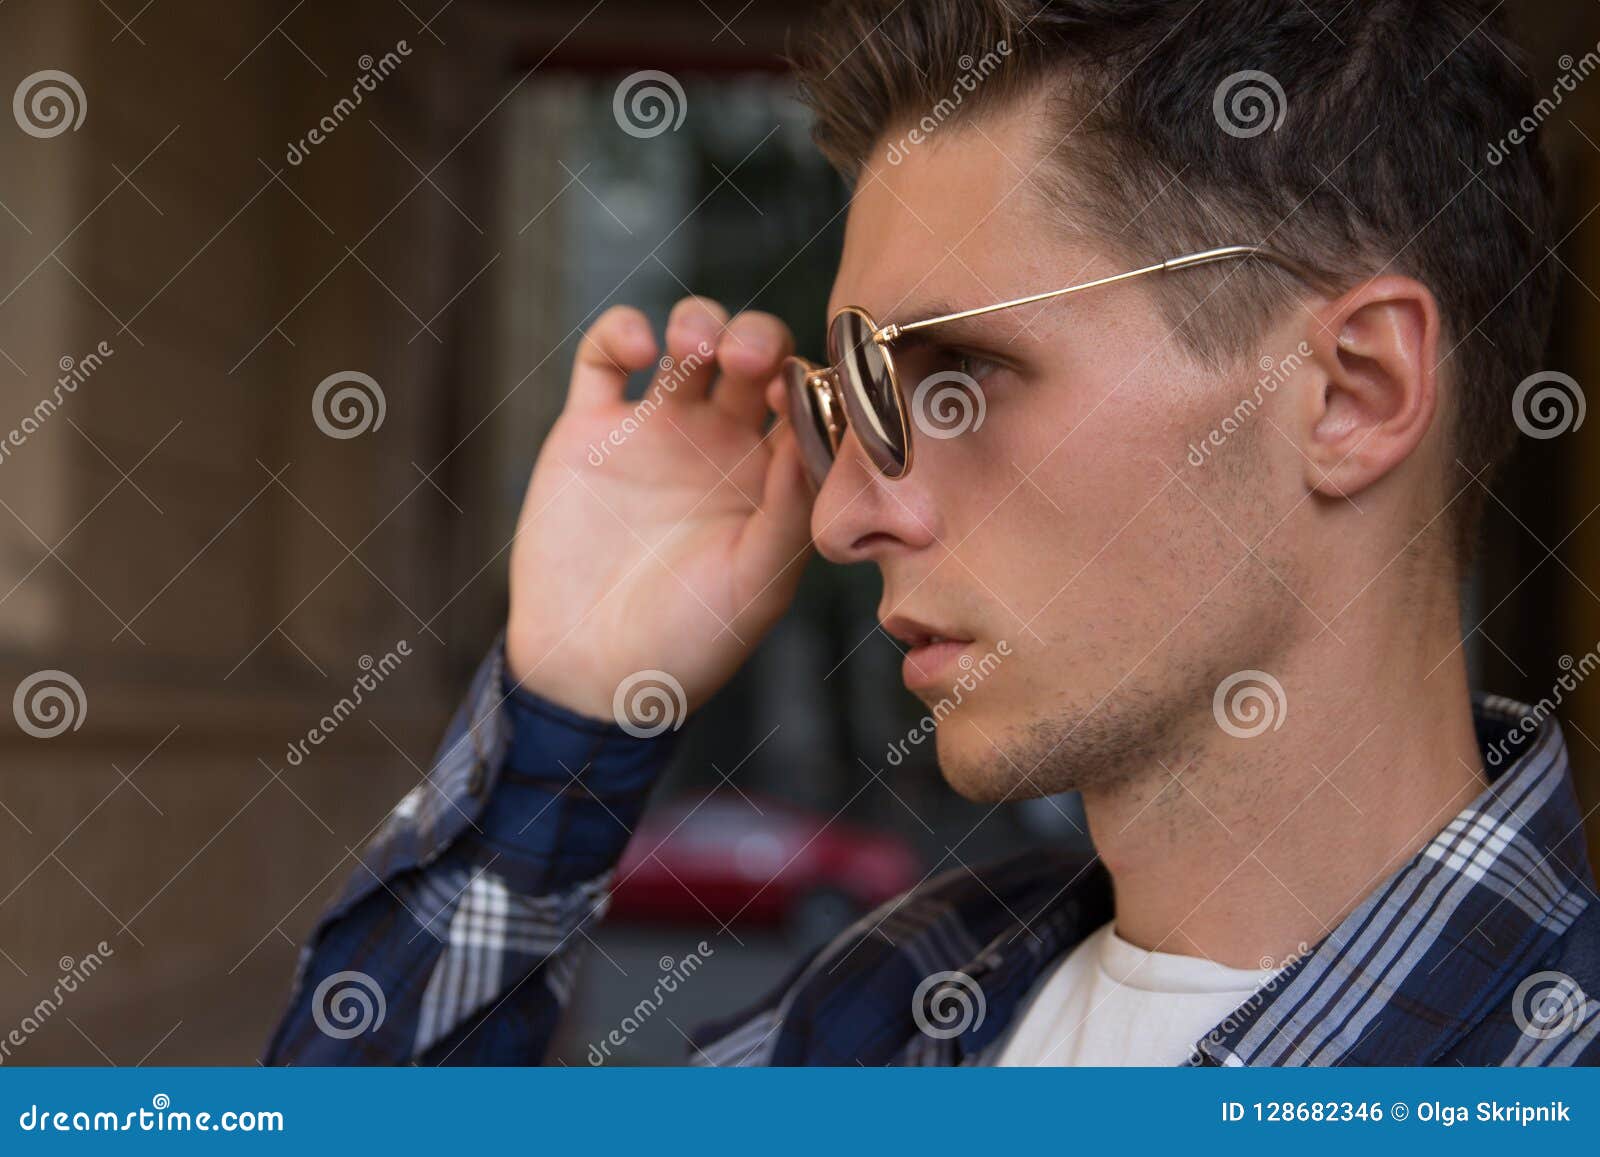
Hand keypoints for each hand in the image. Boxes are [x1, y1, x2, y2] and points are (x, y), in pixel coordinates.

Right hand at [505, 296, 813, 723]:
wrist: (591, 673)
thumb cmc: (688, 642)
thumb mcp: (756, 584)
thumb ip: (790, 507)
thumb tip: (815, 427)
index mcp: (771, 478)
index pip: (807, 401)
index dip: (811, 380)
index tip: (800, 390)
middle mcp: (720, 446)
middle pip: (754, 356)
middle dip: (758, 339)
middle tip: (747, 359)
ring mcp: (655, 432)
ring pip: (688, 341)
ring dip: (700, 322)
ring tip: (693, 347)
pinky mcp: (590, 430)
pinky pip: (605, 355)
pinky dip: (621, 330)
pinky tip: (637, 346)